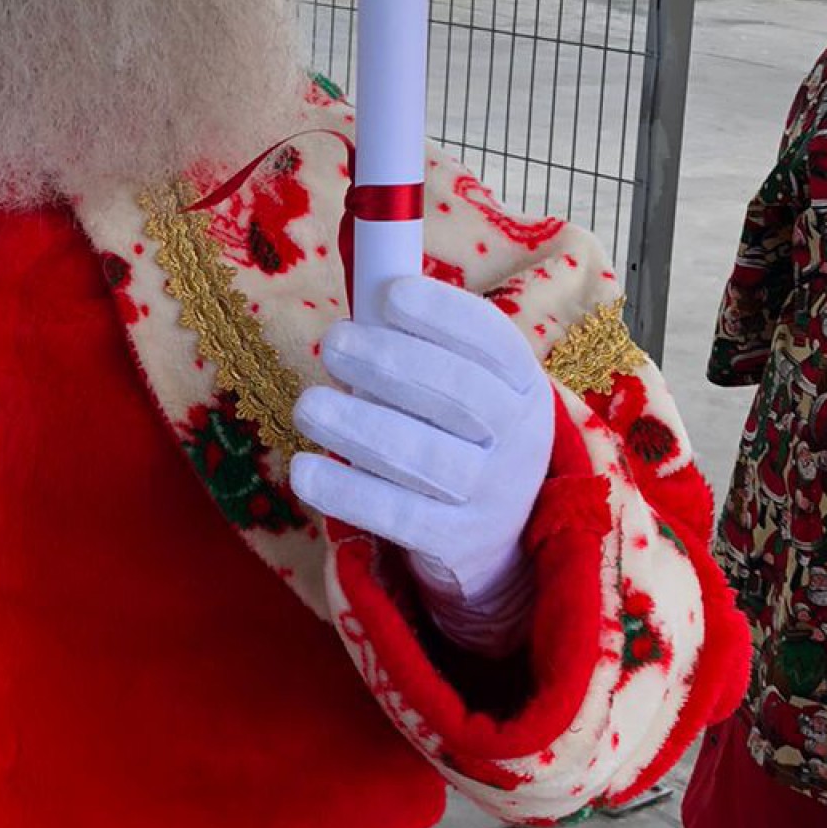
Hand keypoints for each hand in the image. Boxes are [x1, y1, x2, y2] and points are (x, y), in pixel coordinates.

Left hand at [292, 276, 553, 605]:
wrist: (496, 537)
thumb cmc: (459, 434)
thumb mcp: (462, 384)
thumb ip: (417, 342)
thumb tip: (363, 284)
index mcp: (522, 384)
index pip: (492, 341)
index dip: (443, 313)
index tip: (390, 294)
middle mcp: (519, 439)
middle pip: (459, 394)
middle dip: (390, 362)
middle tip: (333, 344)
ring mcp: (492, 496)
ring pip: (423, 456)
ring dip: (358, 425)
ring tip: (308, 405)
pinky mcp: (457, 543)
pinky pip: (397, 516)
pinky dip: (346, 491)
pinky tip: (303, 470)